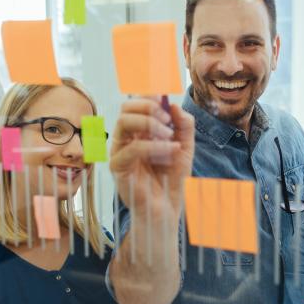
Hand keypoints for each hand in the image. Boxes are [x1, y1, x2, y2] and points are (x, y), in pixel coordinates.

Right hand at [110, 98, 194, 227]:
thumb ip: (183, 125)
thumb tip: (174, 105)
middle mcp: (127, 138)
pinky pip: (132, 148)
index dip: (148, 94)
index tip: (165, 98)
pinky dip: (155, 146)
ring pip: (124, 122)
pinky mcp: (118, 167)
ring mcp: (120, 151)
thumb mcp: (185, 147)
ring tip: (169, 135)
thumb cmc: (172, 178)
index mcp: (140, 131)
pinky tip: (172, 150)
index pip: (136, 103)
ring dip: (150, 123)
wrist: (168, 208)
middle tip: (168, 119)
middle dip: (149, 106)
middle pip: (126, 107)